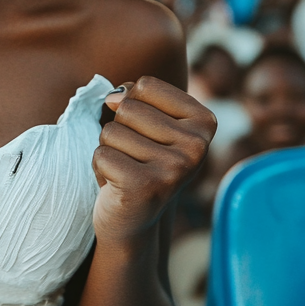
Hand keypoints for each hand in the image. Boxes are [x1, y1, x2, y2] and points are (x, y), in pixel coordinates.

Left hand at [91, 76, 215, 243]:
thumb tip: (112, 98)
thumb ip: (133, 95)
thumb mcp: (145, 120)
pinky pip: (101, 155)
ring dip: (109, 149)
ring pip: (111, 131)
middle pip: (128, 108)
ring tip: (127, 170)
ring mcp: (175, 169)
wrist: (134, 220)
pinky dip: (100, 168)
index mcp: (204, 122)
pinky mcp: (146, 187)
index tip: (146, 134)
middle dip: (120, 130)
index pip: (147, 85)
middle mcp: (197, 147)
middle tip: (134, 157)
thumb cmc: (138, 159)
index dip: (133, 104)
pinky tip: (117, 186)